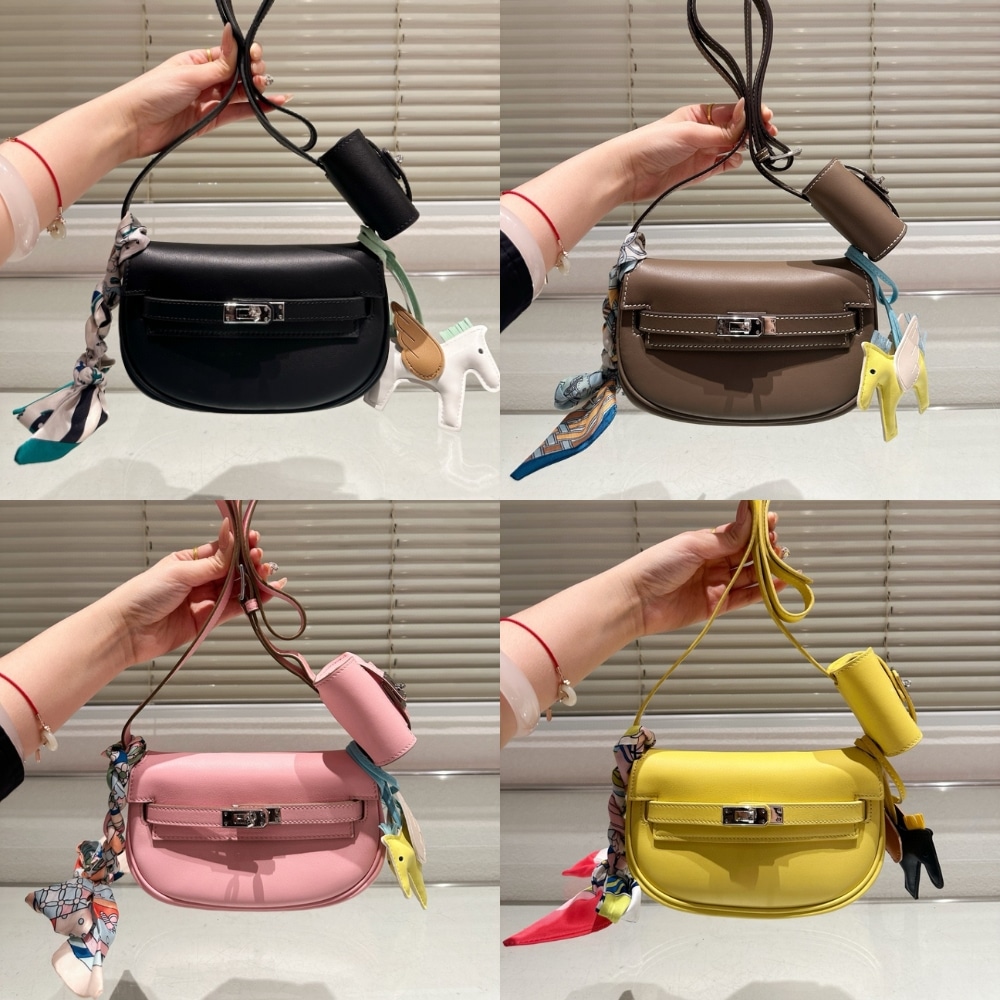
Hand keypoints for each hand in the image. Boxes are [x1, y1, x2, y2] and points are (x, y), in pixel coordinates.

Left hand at [106, 516, 283, 666]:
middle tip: (260, 559)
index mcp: (189, 561)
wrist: (126, 631)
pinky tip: (265, 594)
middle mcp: (199, 579)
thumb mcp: (181, 572)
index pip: (222, 550)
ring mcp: (204, 600)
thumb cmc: (142, 595)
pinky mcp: (208, 620)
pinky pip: (234, 609)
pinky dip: (251, 602)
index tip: (254, 539)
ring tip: (268, 575)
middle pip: (232, 569)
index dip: (239, 545)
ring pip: (236, 588)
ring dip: (253, 581)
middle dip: (249, 563)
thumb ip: (214, 561)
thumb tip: (232, 535)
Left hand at [112, 24, 288, 160]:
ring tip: (270, 92)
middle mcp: (204, 80)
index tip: (255, 58)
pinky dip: (253, 110)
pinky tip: (267, 106)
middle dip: (253, 75)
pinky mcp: (210, 120)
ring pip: (240, 96)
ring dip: (257, 93)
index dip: (245, 57)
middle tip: (260, 78)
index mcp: (196, 62)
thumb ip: (218, 64)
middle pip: (238, 76)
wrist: (134, 125)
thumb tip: (232, 36)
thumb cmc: (149, 94)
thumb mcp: (189, 74)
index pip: (229, 57)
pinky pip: (236, 114)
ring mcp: (208, 101)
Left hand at [609, 99, 777, 203]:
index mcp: (700, 114)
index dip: (750, 113)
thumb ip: (719, 130)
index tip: (764, 117)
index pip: (733, 110)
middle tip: (766, 132)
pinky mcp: (700, 171)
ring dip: (744, 147)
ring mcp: (702, 151)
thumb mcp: (689, 132)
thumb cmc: (649, 144)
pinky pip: (723, 165)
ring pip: (733, 147)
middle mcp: (703, 131)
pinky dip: (732, 163)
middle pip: (737, 129)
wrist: (629, 172)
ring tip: (752, 147)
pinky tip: (735, 160)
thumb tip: (744, 119)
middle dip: (752, 130)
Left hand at [615, 500, 784, 637]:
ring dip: (767, 570)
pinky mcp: (716, 605)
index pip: (736, 533)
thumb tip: (749, 518)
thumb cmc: (656, 566)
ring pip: (748, 576)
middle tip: (780, 545)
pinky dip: (761, 591)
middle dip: (764, 550)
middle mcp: (711, 562)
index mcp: (704, 543)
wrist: (636, 600)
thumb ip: (725, 538)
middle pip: (746, 555)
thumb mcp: (693, 545)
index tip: (772, 521)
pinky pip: (744, 597)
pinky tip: (777, 583)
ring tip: (785, 564)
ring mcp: (715, 584)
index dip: (755, 529)